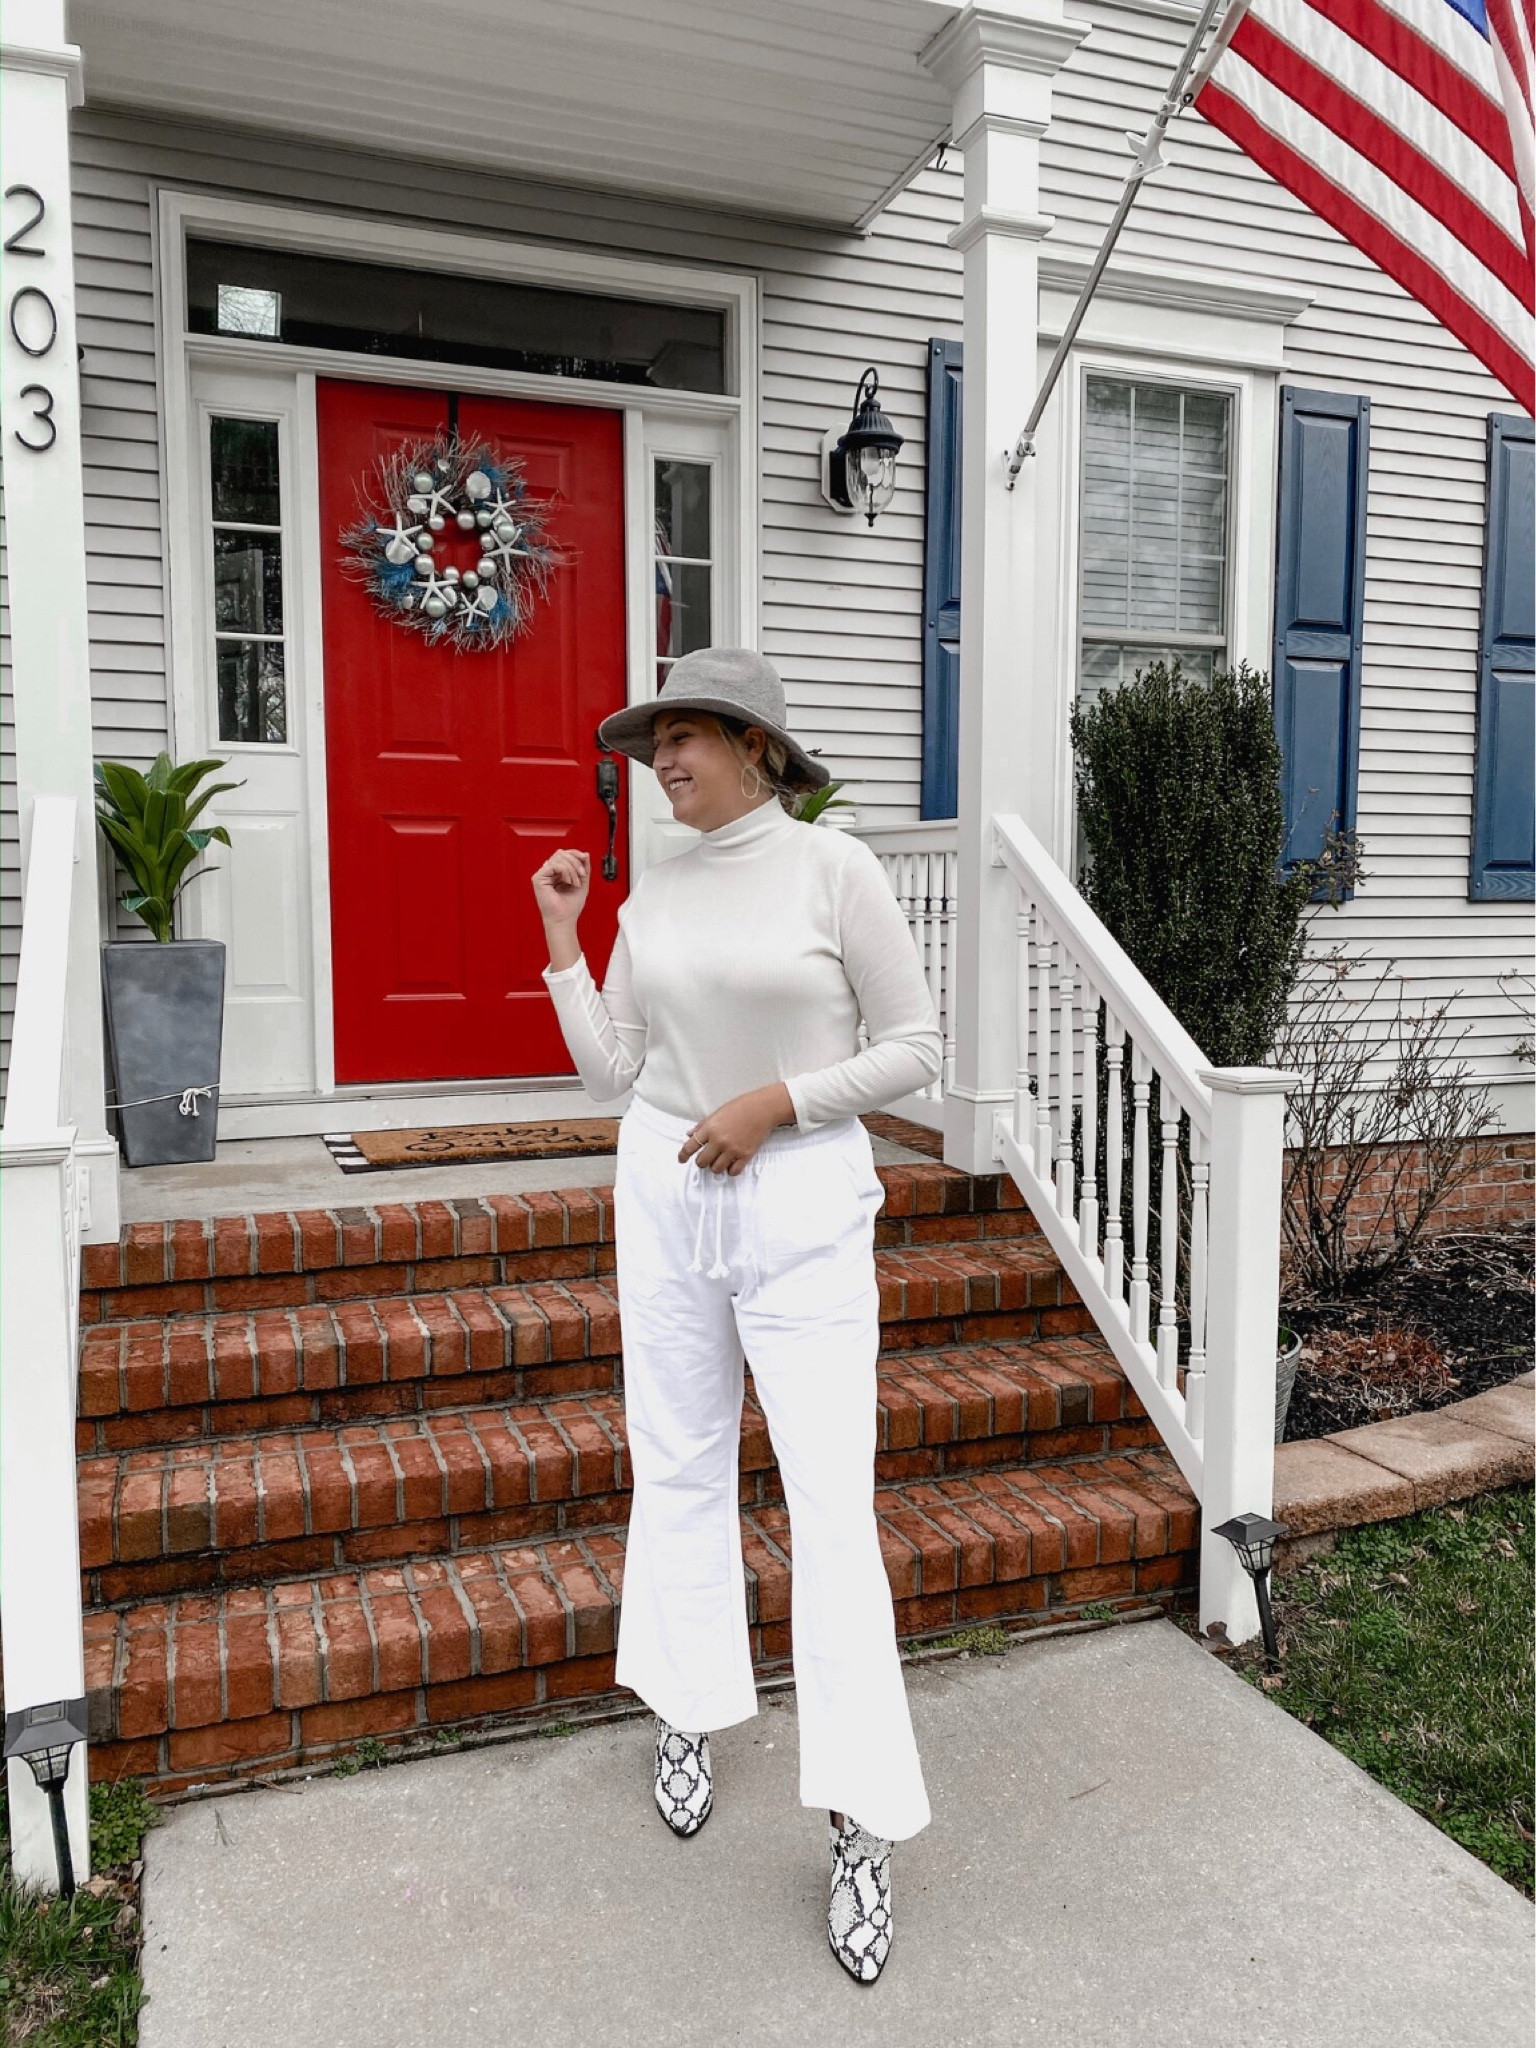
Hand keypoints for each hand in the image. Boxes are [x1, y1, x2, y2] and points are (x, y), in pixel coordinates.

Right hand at [532, 848, 589, 927]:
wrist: (564, 920)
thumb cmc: (570, 907)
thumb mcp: (583, 882)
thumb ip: (584, 868)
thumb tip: (585, 854)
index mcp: (557, 874)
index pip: (564, 855)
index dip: (575, 855)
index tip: (584, 864)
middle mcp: (549, 873)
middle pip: (561, 853)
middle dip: (575, 862)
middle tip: (581, 875)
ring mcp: (543, 875)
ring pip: (558, 857)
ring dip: (572, 869)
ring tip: (574, 882)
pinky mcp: (538, 878)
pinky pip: (554, 865)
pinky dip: (565, 871)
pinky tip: (567, 881)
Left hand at [679, 1085, 794, 1174]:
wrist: (763, 1109)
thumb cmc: (741, 1107)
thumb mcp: (718, 1113)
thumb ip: (703, 1125)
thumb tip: (690, 1134)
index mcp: (710, 1128)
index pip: (690, 1146)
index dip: (683, 1156)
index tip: (681, 1160)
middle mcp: (719, 1140)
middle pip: (701, 1162)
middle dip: (702, 1162)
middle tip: (706, 1158)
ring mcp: (732, 1149)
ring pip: (716, 1169)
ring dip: (716, 1167)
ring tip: (720, 1160)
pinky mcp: (745, 1155)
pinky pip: (733, 1171)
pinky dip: (730, 1170)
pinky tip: (731, 1163)